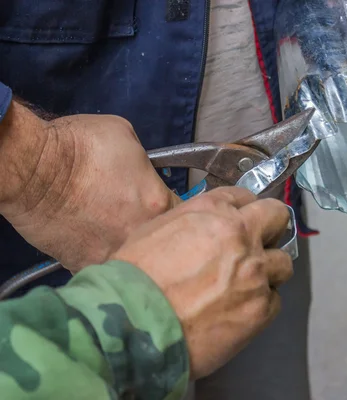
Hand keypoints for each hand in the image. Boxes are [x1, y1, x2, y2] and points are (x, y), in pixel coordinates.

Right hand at [0, 101, 179, 270]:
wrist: (32, 167)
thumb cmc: (79, 146)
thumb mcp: (128, 140)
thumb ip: (147, 164)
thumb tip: (145, 173)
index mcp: (158, 203)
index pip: (188, 214)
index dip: (181, 210)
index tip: (171, 207)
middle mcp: (141, 234)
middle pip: (164, 241)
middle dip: (159, 231)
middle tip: (139, 216)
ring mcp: (113, 253)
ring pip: (134, 256)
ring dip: (130, 245)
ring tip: (112, 228)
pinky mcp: (84, 264)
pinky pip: (104, 265)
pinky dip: (101, 254)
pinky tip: (92, 239)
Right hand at [111, 187, 292, 378]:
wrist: (133, 325)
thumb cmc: (134, 279)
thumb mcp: (155, 230)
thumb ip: (192, 222)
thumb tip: (205, 230)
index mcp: (214, 211)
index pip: (246, 197)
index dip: (244, 211)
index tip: (242, 221)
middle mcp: (242, 236)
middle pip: (277, 218)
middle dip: (271, 229)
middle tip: (258, 245)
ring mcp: (256, 272)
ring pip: (283, 263)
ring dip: (268, 271)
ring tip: (247, 286)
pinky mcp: (261, 308)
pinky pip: (273, 301)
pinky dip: (259, 306)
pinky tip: (237, 313)